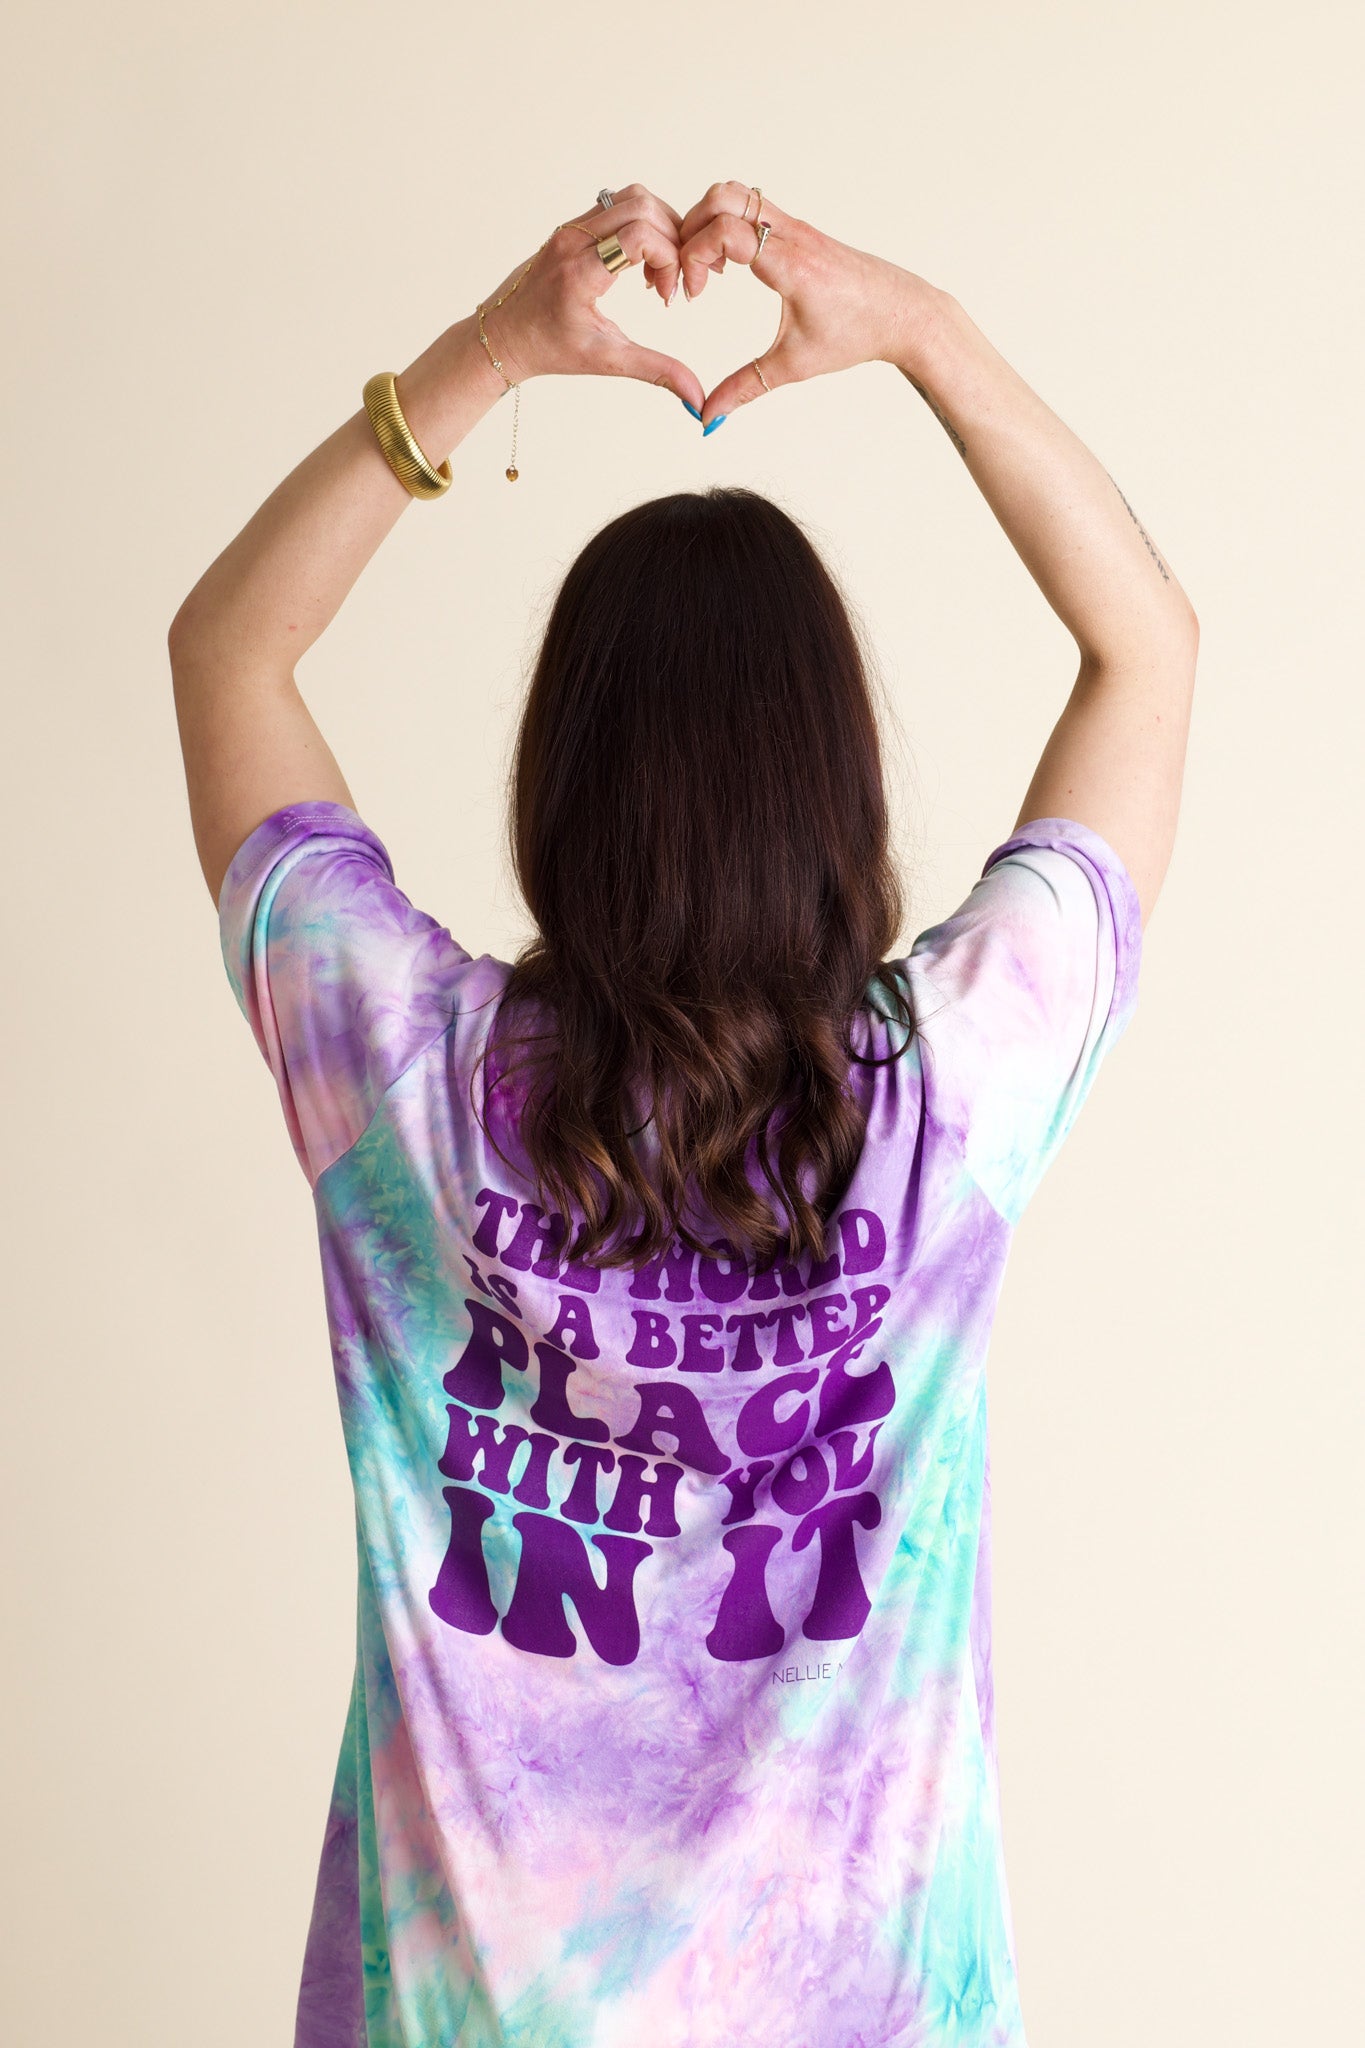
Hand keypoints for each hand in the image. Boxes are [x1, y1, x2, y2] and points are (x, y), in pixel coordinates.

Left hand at [475, 184, 703, 411]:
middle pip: (642, 206)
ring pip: (631, 197)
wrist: (504, 336)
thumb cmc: (549, 350)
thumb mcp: (606, 361)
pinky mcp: (571, 225)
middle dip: (671, 240)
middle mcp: (573, 241)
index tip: (666, 295)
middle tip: (669, 280)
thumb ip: (656, 371)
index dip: (668, 258)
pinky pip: (616, 205)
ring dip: (658, 227)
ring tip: (657, 269)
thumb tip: (697, 399)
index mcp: (580, 273)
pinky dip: (640, 225)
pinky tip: (639, 262)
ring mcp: (570, 228)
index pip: (640, 234)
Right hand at [675, 183, 941, 423]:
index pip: (727, 230)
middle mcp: (792, 235)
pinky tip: (729, 264)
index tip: (694, 292)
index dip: (695, 254)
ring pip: (736, 192)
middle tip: (691, 273)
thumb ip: (745, 389)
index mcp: (791, 265)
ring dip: (708, 221)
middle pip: (724, 196)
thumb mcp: (793, 366)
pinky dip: (727, 223)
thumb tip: (708, 417)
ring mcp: (797, 225)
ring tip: (709, 268)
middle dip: (691, 229)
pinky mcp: (799, 227)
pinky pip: (752, 205)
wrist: (904, 313)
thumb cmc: (856, 336)